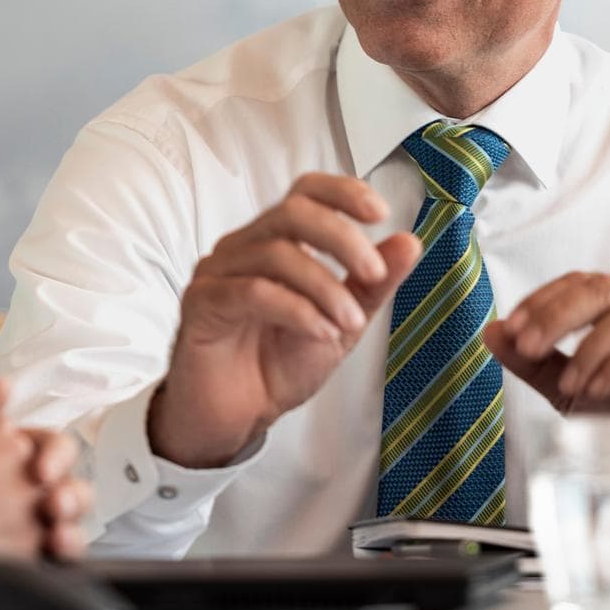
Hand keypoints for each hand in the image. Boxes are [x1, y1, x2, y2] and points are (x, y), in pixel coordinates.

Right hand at [0, 378, 89, 609]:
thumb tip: (4, 388)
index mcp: (11, 445)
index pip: (54, 446)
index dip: (51, 457)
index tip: (40, 470)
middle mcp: (29, 485)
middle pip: (72, 490)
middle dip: (66, 496)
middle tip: (51, 504)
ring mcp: (29, 527)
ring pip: (69, 530)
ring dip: (65, 530)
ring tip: (49, 533)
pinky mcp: (22, 564)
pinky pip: (54, 563)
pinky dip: (53, 559)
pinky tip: (39, 557)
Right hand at [149, 174, 422, 467]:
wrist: (237, 417)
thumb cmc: (278, 364)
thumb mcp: (342, 323)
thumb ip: (372, 284)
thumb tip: (408, 243)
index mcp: (276, 241)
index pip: (305, 192)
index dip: (342, 192)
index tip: (381, 213)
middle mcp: (243, 247)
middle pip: (292, 212)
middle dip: (342, 239)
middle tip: (374, 274)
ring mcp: (217, 271)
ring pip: (276, 253)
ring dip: (325, 287)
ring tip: (350, 322)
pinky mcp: (202, 303)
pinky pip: (252, 292)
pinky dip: (297, 310)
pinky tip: (320, 332)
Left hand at [482, 273, 609, 413]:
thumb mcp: (573, 386)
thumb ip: (536, 361)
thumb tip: (492, 332)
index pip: (579, 282)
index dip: (541, 300)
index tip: (511, 328)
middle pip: (603, 289)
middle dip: (558, 317)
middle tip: (527, 347)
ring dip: (590, 350)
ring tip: (569, 385)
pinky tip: (599, 390)